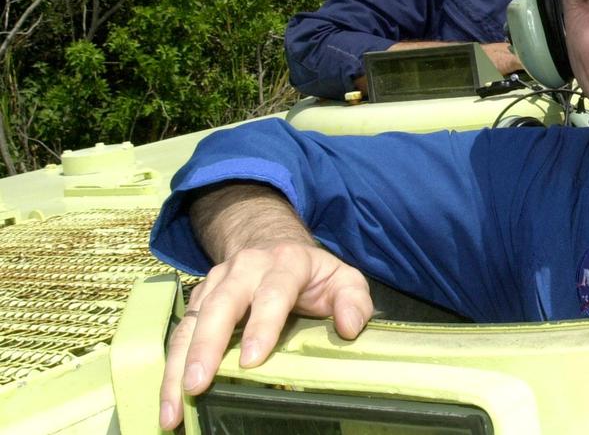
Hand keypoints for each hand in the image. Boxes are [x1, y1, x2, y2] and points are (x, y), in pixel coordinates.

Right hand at [158, 243, 373, 429]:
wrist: (273, 245)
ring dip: (178, 366)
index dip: (262, 326)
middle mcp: (243, 270)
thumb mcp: (343, 279)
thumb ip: (353, 300)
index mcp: (284, 262)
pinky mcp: (197, 303)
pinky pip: (179, 336)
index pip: (272, 293)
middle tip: (198, 385)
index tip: (252, 361)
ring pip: (191, 323)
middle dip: (207, 347)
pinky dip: (170, 370)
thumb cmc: (312, 274)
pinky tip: (169, 404)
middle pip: (221, 306)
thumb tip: (348, 327)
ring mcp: (215, 285)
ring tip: (173, 409)